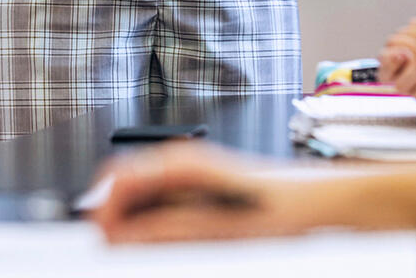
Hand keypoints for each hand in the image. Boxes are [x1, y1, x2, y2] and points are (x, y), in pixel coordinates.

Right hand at [92, 141, 328, 243]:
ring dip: (138, 229)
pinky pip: (160, 211)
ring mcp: (189, 177)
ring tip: (154, 252)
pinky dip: (157, 231)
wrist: (309, 204)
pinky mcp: (197, 193)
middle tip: (127, 253)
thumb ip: (165, 230)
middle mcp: (181, 162)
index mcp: (181, 161)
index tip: (107, 242)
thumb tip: (123, 237)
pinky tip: (173, 246)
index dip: (105, 211)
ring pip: (140, 204)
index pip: (117, 177)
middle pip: (125, 190)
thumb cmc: (276, 205)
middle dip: (119, 222)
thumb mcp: (216, 228)